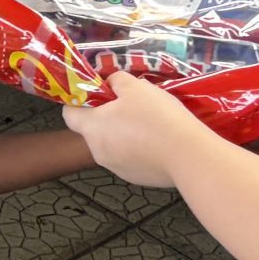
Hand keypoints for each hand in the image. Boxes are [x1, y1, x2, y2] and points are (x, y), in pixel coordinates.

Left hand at [62, 74, 203, 189]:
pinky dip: (139, 150)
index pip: (69, 114)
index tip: (97, 94)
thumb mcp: (136, 87)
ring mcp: (117, 168)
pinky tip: (159, 142)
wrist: (189, 155)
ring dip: (124, 134)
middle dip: (108, 116)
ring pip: (113, 145)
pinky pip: (130, 159)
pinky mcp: (135, 178)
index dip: (79, 101)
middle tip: (131, 105)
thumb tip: (111, 84)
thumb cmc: (157, 117)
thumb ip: (117, 81)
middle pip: (94, 130)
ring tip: (150, 123)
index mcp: (93, 127)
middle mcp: (99, 151)